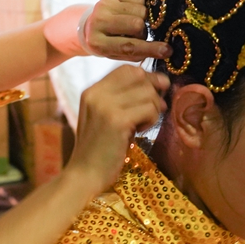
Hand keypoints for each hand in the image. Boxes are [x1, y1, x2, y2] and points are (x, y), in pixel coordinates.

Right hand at [65, 66, 169, 191]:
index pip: (127, 69)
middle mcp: (97, 93)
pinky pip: (150, 109)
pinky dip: (151, 120)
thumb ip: (123, 98)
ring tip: (142, 125)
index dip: (146, 76)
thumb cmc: (99, 148)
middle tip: (153, 111)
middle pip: (140, 77)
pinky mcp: (118, 121)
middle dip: (154, 93)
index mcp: (92, 90)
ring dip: (153, 110)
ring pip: (148, 93)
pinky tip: (139, 131)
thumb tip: (159, 81)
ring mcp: (106, 106)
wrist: (85, 174)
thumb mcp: (105, 116)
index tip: (156, 90)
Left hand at [81, 0, 170, 61]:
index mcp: (97, 43)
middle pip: (137, 24)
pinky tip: (131, 12)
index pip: (128, 46)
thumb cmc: (110, 43)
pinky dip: (140, 7)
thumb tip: (166, 50)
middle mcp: (97, 22)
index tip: (167, 50)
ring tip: (133, 23)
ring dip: (142, 18)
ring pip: (140, 10)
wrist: (91, 25)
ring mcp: (103, 5)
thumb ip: (140, 53)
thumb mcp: (121, 54)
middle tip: (139, 34)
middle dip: (143, 31)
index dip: (150, 49)